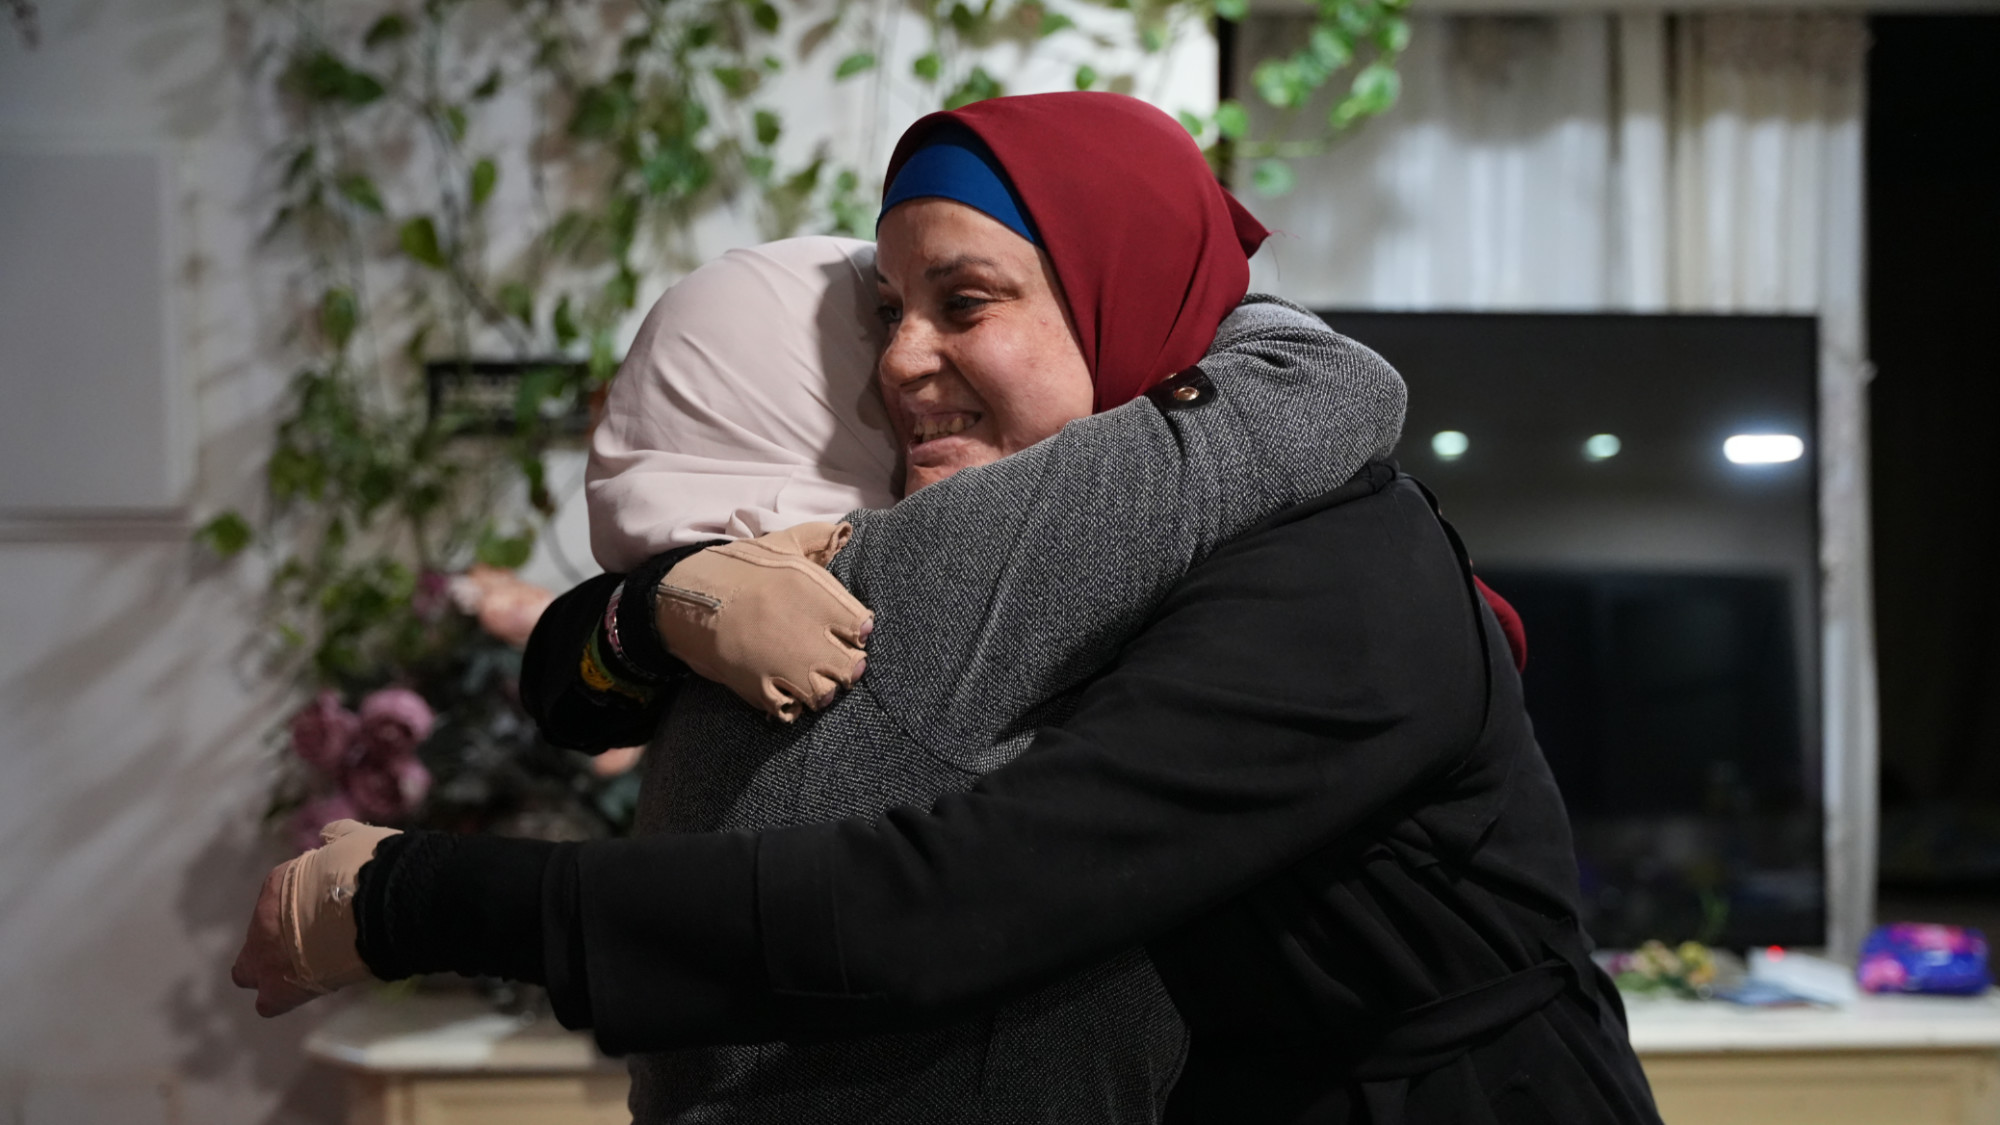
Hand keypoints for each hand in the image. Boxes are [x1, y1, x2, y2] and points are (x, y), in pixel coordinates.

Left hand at [231, 819, 400, 1016]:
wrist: (373, 906)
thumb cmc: (367, 869)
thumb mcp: (352, 841)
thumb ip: (338, 839)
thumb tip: (333, 835)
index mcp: (278, 885)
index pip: (276, 902)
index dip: (298, 911)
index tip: (323, 913)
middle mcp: (263, 924)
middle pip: (249, 945)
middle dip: (266, 950)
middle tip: (301, 952)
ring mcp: (268, 958)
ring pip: (248, 976)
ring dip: (272, 977)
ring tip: (307, 975)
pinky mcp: (283, 988)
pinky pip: (272, 1003)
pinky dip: (285, 999)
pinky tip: (310, 990)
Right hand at [655, 521, 874, 720]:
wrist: (684, 596)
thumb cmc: (735, 569)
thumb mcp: (779, 544)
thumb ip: (816, 538)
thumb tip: (846, 530)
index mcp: (815, 595)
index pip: (863, 627)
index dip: (858, 632)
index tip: (848, 632)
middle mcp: (805, 633)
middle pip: (852, 667)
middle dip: (847, 666)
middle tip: (832, 660)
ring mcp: (782, 664)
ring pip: (825, 694)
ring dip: (822, 689)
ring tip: (810, 678)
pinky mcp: (758, 686)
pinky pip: (790, 710)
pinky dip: (791, 706)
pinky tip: (785, 690)